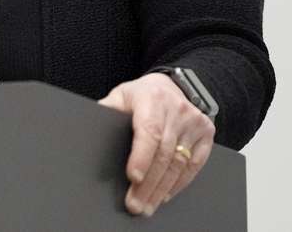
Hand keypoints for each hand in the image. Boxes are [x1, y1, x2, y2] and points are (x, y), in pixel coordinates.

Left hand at [98, 72, 215, 215]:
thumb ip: (107, 111)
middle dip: (148, 183)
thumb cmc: (140, 95)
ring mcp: (194, 122)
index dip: (141, 156)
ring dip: (162, 188)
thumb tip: (85, 129)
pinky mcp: (206, 133)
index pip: (149, 131)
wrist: (170, 86)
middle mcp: (176, 109)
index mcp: (152, 98)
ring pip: (179, 162)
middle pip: (164, 153)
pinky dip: (180, 182)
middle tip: (135, 204)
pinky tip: (166, 194)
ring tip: (147, 205)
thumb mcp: (120, 96)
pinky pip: (195, 164)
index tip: (132, 177)